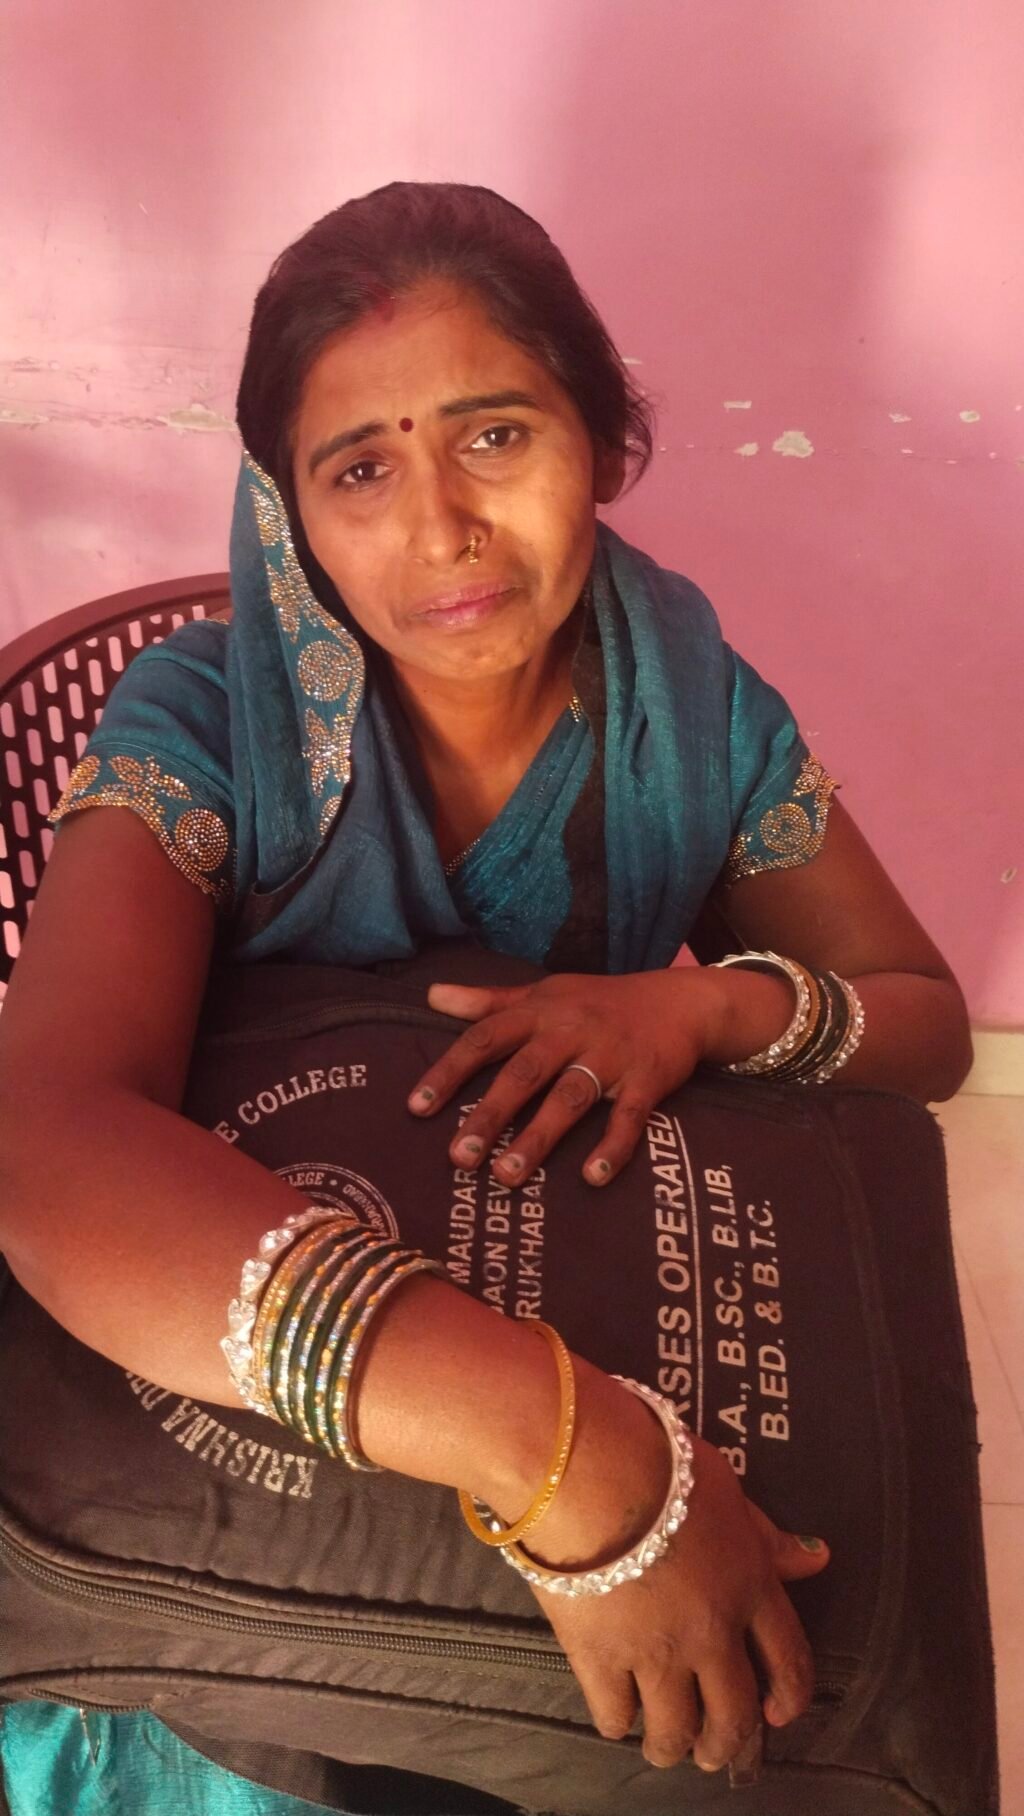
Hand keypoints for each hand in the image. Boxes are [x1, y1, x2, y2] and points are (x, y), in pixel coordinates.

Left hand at [408, 970, 726, 1184]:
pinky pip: (629, 1115)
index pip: (485, 1038)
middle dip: (489, 1116)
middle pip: (523, 1074)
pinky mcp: (647, 1079)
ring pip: (569, 1098)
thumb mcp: (543, 993)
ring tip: (507, 1176)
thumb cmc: (598, 1003)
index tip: (417, 1108)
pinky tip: (593, 1177)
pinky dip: (613, 1146)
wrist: (679, 1001)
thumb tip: (431, 995)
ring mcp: (610, 1056)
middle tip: (458, 1159)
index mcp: (540, 1012)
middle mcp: (571, 1031)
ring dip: (538, 1138)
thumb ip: (487, 1001)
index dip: (449, 1072)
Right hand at [517, 1378, 829, 1774]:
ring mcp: (655, 1653)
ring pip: (675, 1729)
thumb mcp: (725, 1490)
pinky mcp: (599, 1659)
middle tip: (712, 1749)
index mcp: (750, 1587)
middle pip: (733, 1716)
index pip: (791, 1661)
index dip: (788, 1698)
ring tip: (664, 1746)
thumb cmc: (660, 1464)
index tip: (775, 1714)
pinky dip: (618, 1721)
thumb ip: (765, 1536)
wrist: (590, 1474)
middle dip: (725, 1744)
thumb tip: (817, 1558)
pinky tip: (616, 1712)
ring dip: (673, 1745)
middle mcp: (712, 1633)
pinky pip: (614, 1714)